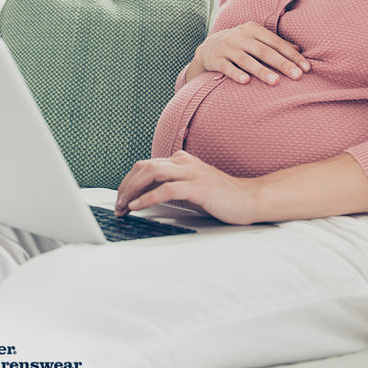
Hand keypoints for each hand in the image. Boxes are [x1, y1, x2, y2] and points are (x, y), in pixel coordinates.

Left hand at [114, 151, 258, 224]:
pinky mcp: (198, 187)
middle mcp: (184, 162)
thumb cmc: (221, 197)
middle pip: (144, 167)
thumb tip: (146, 197)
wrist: (250, 199)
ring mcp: (191, 172)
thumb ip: (172, 187)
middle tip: (117, 205)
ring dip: (132, 191)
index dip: (129, 182)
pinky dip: (148, 197)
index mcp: (181, 161)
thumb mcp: (191, 188)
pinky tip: (138, 207)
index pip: (146, 165)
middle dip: (126, 186)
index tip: (121, 200)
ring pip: (152, 173)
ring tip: (123, 206)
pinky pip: (167, 189)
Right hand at [187, 22, 310, 85]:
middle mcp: (239, 36)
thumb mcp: (255, 39)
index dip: (292, 55)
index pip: (276, 42)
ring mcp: (226, 47)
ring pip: (246, 60)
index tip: (306, 68)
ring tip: (276, 82)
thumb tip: (299, 49)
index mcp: (252, 29)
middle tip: (297, 76)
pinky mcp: (215, 59)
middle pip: (264, 51)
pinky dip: (236, 74)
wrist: (207, 47)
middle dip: (282, 64)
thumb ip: (275, 44)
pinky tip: (246, 82)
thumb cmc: (239, 44)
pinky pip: (227, 67)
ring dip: (262, 71)